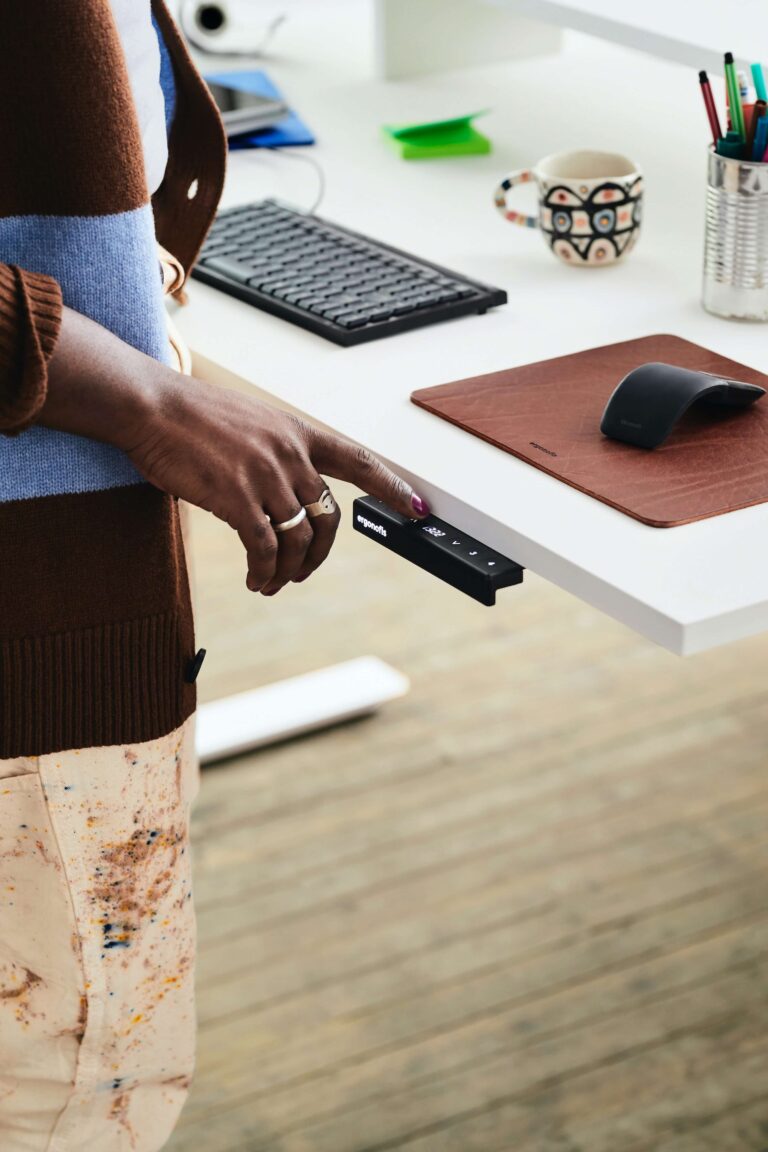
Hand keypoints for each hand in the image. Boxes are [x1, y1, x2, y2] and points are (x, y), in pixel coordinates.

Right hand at [122, 376, 429, 594]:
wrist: (149, 406)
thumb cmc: (191, 418)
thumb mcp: (249, 425)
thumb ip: (275, 456)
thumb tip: (288, 497)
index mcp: (296, 432)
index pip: (359, 460)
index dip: (391, 486)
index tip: (417, 507)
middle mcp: (290, 453)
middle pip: (329, 517)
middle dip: (319, 554)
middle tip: (301, 572)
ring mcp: (266, 475)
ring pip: (300, 539)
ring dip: (289, 570)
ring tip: (270, 581)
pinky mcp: (238, 497)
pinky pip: (267, 548)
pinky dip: (265, 571)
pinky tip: (255, 579)